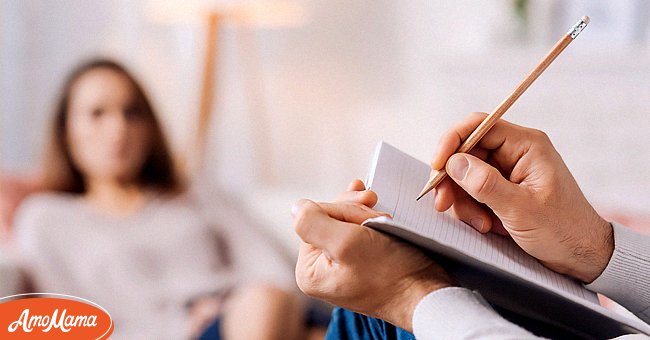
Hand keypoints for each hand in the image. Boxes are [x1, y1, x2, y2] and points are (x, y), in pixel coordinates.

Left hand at [293, 180, 453, 330]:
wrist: (426, 293)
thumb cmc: (392, 274)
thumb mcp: (346, 243)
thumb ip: (313, 223)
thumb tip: (296, 207)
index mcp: (309, 270)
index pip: (314, 219)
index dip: (341, 209)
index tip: (367, 211)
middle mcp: (321, 270)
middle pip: (328, 219)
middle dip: (354, 211)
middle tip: (378, 210)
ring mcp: (341, 266)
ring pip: (344, 221)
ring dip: (365, 213)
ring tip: (384, 218)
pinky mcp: (360, 261)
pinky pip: (358, 231)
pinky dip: (370, 219)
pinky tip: (379, 213)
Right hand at [431, 112, 612, 282]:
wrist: (582, 256)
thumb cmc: (563, 230)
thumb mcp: (521, 209)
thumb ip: (486, 184)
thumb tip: (454, 163)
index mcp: (526, 145)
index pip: (478, 126)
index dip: (451, 142)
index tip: (436, 166)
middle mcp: (515, 153)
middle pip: (466, 152)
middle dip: (452, 179)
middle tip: (443, 204)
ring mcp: (508, 172)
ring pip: (465, 174)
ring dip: (463, 200)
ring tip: (479, 224)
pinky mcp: (502, 190)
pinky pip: (473, 191)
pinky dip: (471, 209)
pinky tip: (485, 225)